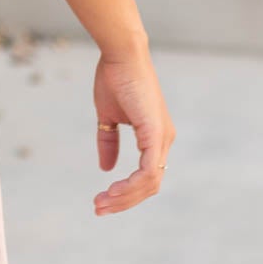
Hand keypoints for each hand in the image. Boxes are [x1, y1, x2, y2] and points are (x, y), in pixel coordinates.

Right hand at [92, 43, 175, 215]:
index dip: (125, 193)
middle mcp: (163, 140)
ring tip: (101, 202)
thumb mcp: (108, 117)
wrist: (121, 55)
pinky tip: (114, 189)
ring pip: (149, 183)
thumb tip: (106, 168)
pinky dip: (132, 184)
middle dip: (123, 201)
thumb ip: (108, 141)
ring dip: (124, 197)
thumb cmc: (115, 78)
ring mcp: (162, 138)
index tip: (101, 199)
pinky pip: (148, 170)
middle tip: (99, 208)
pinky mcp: (155, 133)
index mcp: (155, 137)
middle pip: (149, 186)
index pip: (146, 176)